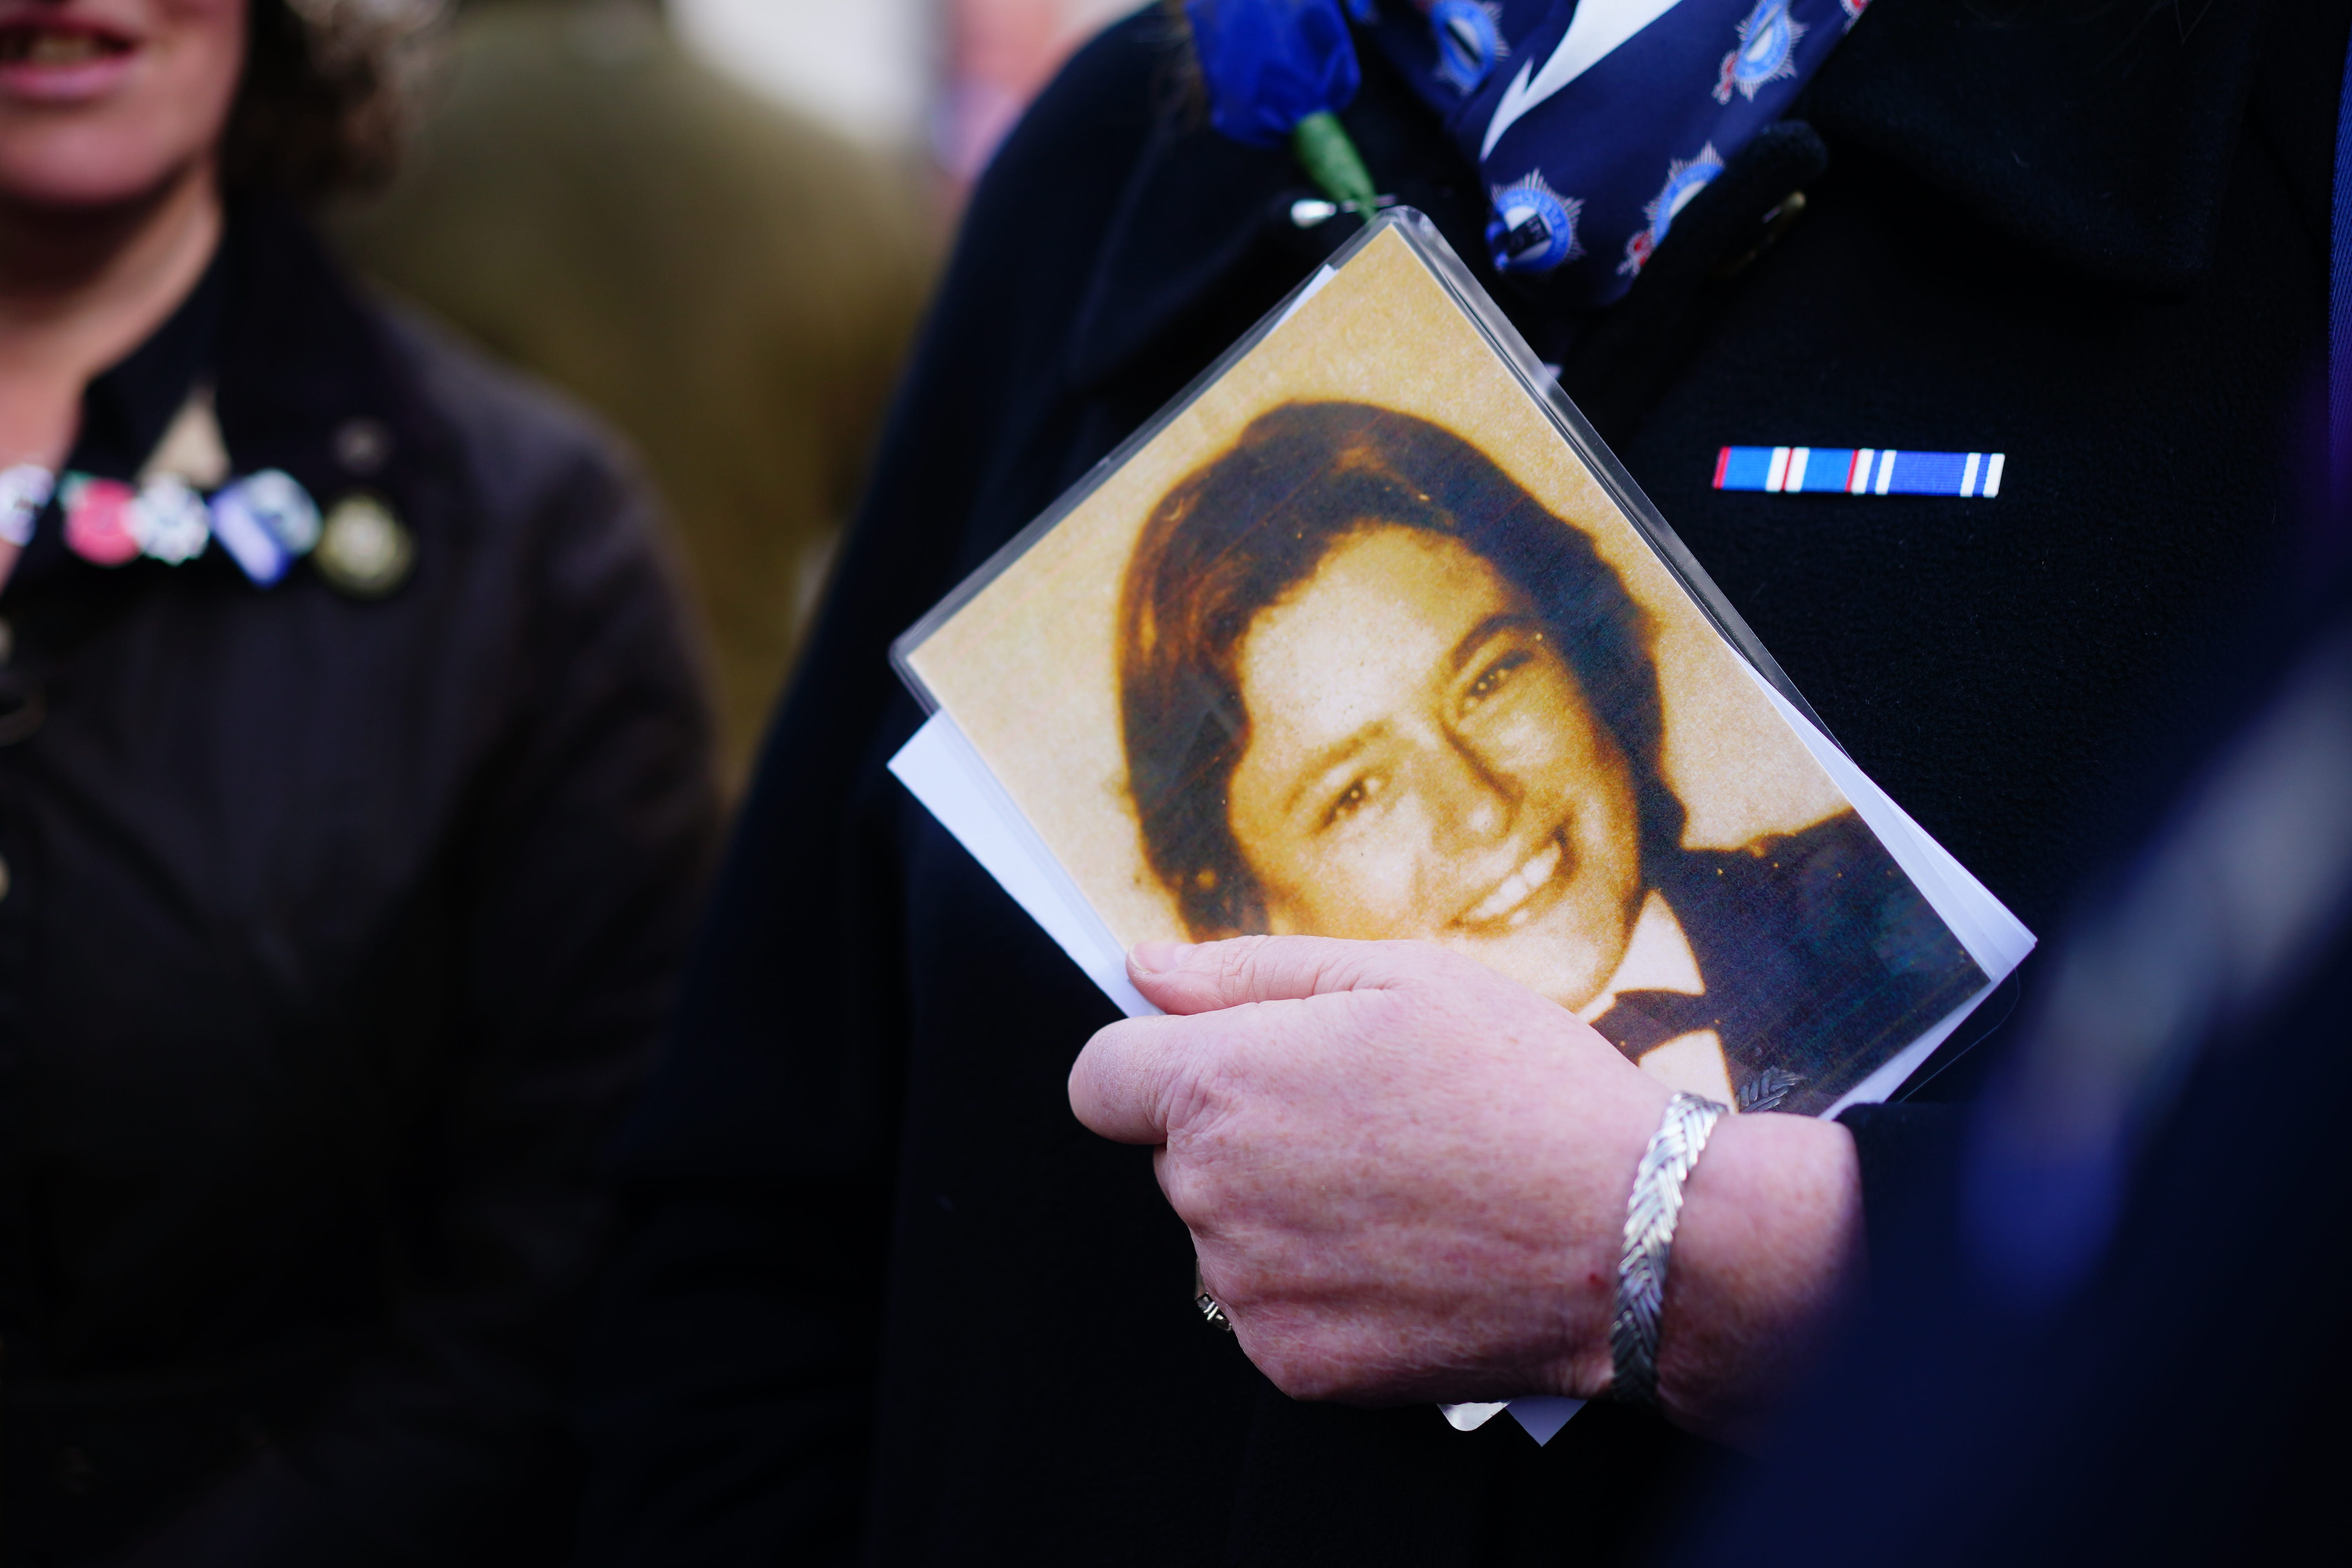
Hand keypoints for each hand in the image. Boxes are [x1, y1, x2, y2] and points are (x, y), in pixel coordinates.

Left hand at [1068, 935, 1861, 1442]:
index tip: (1224, 1064)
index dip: (1153, 1062)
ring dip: (1283, 1208)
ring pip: (1226, 1231)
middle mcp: (1214, 1192)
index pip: (1100, 1078)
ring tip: (1402, 1187)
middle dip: (1244, 1130)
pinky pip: (1271, 1307)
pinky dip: (1322, 1283)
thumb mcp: (1398, 978)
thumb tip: (1142, 970)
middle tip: (1367, 1120)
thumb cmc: (1525, 1090)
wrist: (1632, 1239)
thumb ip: (1245, 971)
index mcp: (1224, 1085)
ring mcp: (1250, 1288)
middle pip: (1175, 1154)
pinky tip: (1407, 1253)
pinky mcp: (1293, 1361)